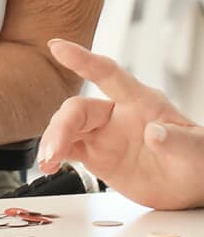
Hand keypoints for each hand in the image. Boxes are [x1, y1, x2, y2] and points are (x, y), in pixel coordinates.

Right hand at [37, 38, 203, 210]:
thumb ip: (179, 140)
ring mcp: (103, 134)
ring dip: (52, 141)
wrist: (190, 189)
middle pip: (79, 108)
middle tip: (55, 149)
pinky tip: (47, 166)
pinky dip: (52, 156)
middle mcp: (116, 114)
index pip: (109, 75)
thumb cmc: (198, 159)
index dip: (83, 59)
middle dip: (62, 125)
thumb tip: (155, 132)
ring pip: (67, 127)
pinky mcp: (95, 154)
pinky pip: (67, 149)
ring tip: (48, 161)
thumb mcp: (198, 149)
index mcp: (142, 102)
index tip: (57, 47)